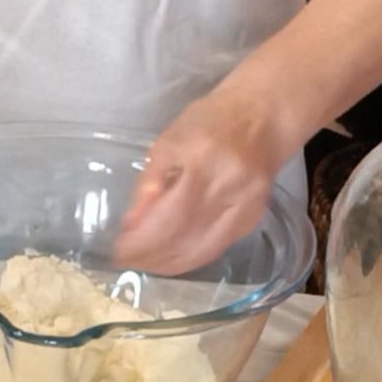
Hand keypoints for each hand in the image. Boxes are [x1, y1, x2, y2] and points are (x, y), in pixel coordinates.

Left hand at [113, 87, 282, 275]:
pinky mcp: (252, 220)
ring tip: (144, 264)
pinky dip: (189, 258)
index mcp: (204, 165)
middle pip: (186, 241)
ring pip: (202, 252)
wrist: (262, 117)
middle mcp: (229, 191)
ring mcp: (246, 210)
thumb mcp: (168, 143)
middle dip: (151, 258)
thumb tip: (131, 225)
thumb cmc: (209, 122)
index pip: (170, 217)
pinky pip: (215, 248)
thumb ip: (149, 184)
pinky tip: (170, 258)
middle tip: (126, 261)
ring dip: (169, 264)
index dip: (143, 242)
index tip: (119, 251)